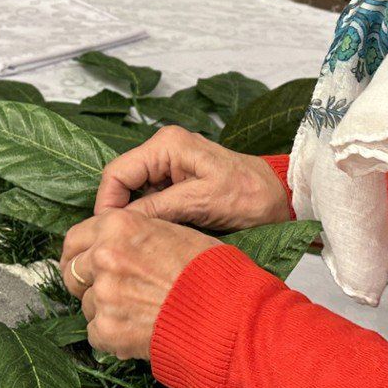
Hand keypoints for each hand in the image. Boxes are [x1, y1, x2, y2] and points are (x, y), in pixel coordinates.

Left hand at [60, 210, 221, 360]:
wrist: (226, 313)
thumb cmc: (208, 270)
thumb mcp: (172, 231)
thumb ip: (133, 234)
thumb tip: (113, 244)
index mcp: (118, 225)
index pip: (74, 238)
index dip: (79, 253)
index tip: (83, 263)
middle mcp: (104, 256)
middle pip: (72, 271)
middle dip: (86, 282)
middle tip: (108, 291)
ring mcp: (103, 294)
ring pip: (86, 304)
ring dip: (104, 310)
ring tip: (137, 312)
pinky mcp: (107, 329)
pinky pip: (95, 333)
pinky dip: (112, 336)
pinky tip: (137, 331)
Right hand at [94, 126, 292, 230]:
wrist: (280, 199)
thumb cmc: (250, 195)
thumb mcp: (203, 203)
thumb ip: (159, 208)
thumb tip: (120, 223)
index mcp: (167, 144)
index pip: (116, 173)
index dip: (107, 204)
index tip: (109, 233)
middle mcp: (164, 150)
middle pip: (122, 183)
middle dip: (120, 212)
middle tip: (123, 243)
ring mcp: (170, 166)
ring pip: (133, 194)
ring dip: (135, 218)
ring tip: (142, 242)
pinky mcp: (177, 183)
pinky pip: (150, 201)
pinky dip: (150, 218)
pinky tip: (158, 236)